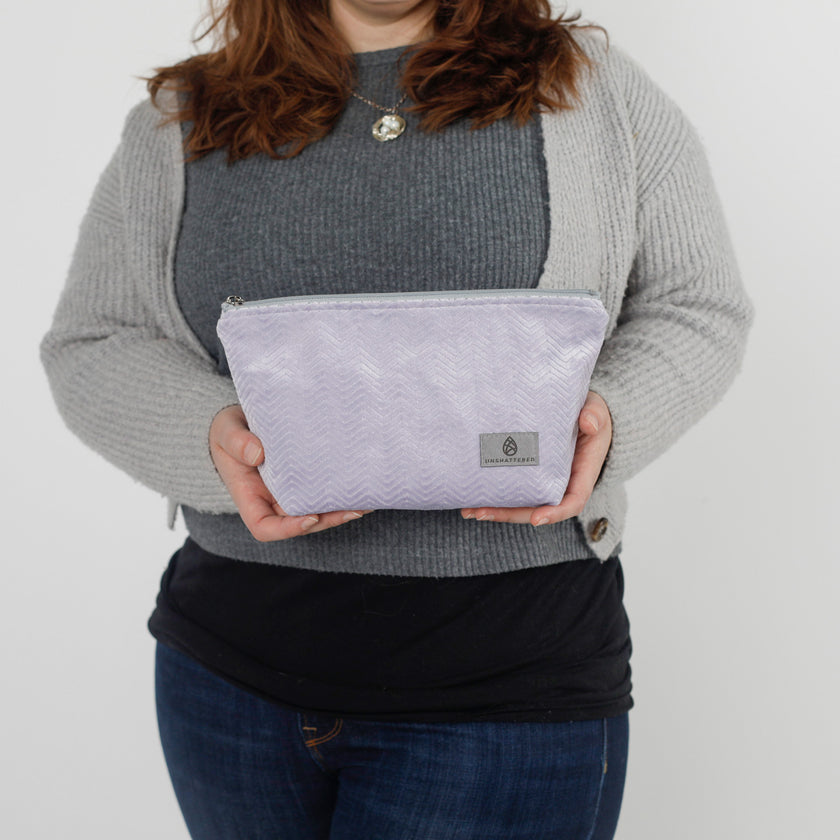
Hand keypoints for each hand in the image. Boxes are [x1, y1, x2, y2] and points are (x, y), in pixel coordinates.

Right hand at [209, 405, 372, 540]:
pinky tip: (362, 484)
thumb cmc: (228, 431)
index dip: (288, 529)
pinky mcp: (305, 479)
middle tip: (353, 509)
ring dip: (340, 509)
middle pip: (300, 522)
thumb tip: (258, 454)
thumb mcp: (226, 431)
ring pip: (316, 510)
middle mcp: (272, 501)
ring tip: (366, 500)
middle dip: (327, 520)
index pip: (265, 527)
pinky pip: (321, 491)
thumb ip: (237, 442)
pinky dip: (340, 491)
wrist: (240, 423)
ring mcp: (290, 493)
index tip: (310, 518)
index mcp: (249, 498)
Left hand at [460, 391, 611, 526]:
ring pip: (520, 504)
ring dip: (495, 510)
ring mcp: (543, 482)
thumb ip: (594, 416)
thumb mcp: (596, 411)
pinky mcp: (528, 475)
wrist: (579, 413)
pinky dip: (492, 497)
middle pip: (537, 509)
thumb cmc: (590, 414)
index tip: (537, 519)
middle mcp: (561, 484)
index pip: (572, 501)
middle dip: (510, 515)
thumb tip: (589, 423)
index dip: (555, 513)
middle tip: (482, 513)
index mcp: (582, 474)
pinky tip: (470, 499)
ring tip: (469, 510)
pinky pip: (512, 491)